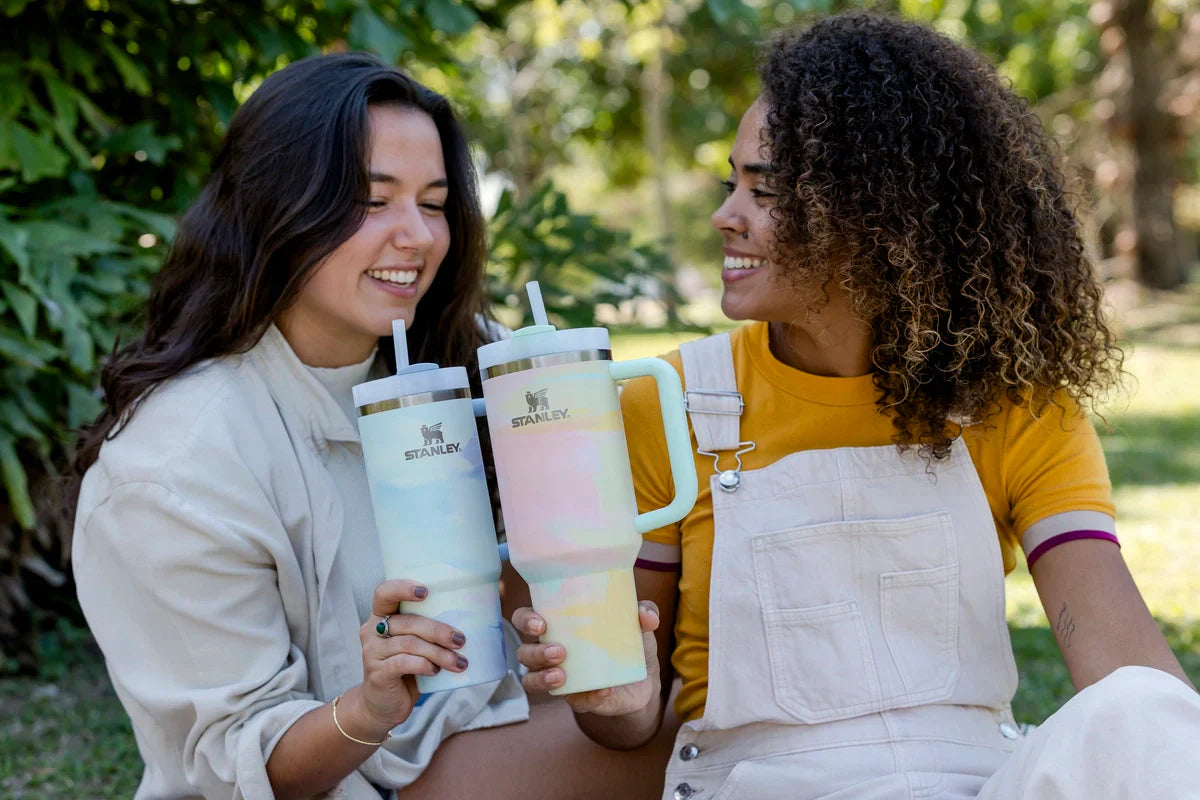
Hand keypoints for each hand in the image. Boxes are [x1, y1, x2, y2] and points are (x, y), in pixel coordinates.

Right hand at [356, 580, 468, 730]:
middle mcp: (372, 630)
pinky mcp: (378, 673)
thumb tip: (473, 618)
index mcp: (380, 616)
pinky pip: (404, 663)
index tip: (426, 591)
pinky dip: (424, 665)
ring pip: (410, 644)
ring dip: (439, 653)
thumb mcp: (414, 644)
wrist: (383, 705)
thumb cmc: (405, 668)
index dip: (402, 588)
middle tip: (461, 640)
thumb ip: (427, 630)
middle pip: (407, 622)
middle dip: (438, 630)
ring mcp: (372, 652)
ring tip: (459, 662)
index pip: (384, 593)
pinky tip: (436, 671)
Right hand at [513, 601, 660, 716]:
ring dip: (542, 678)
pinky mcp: (577, 699)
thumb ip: (644, 612)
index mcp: (558, 625)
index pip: (525, 619)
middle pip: (524, 653)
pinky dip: (587, 697)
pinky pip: (573, 702)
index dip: (524, 620)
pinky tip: (602, 690)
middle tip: (559, 651)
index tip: (540, 623)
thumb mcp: (638, 624)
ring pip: (532, 681)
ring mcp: (560, 678)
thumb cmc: (630, 641)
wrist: (645, 679)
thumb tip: (646, 615)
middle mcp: (550, 652)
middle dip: (535, 653)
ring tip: (562, 675)